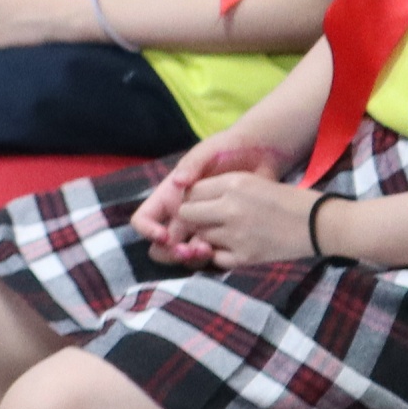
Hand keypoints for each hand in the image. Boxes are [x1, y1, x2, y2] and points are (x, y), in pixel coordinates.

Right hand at [132, 128, 292, 258]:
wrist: (263, 156)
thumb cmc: (229, 149)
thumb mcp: (209, 151)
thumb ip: (192, 164)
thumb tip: (178, 183)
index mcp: (170, 197)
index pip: (144, 219)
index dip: (147, 230)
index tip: (164, 235)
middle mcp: (181, 216)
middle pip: (161, 244)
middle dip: (170, 252)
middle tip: (188, 250)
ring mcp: (202, 227)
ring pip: (185, 253)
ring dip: (191, 258)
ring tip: (208, 250)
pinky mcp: (223, 234)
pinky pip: (212, 255)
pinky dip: (213, 259)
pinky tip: (223, 252)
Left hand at [166, 167, 324, 270]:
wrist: (322, 224)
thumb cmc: (290, 200)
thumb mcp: (255, 182)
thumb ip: (223, 189)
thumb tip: (192, 198)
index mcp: (234, 183)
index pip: (191, 191)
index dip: (193, 198)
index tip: (201, 204)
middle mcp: (229, 207)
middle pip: (186, 214)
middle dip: (192, 218)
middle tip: (207, 221)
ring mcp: (235, 234)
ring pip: (199, 236)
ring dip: (207, 236)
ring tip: (225, 234)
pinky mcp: (245, 256)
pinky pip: (215, 257)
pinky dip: (220, 254)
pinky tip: (233, 248)